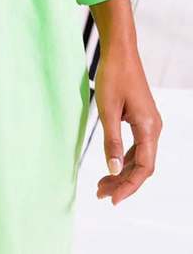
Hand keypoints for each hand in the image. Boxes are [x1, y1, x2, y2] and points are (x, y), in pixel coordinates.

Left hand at [94, 43, 161, 205]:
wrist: (120, 53)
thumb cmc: (113, 77)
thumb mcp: (107, 111)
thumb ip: (112, 141)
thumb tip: (114, 168)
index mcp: (149, 128)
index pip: (144, 167)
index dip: (129, 186)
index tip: (112, 200)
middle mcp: (154, 129)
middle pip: (142, 166)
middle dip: (123, 183)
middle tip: (100, 195)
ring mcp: (149, 125)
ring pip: (139, 158)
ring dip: (122, 173)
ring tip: (101, 186)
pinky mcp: (142, 120)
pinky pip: (136, 147)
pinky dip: (123, 159)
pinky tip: (110, 167)